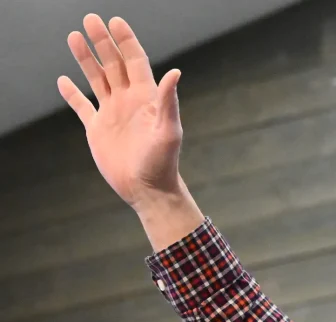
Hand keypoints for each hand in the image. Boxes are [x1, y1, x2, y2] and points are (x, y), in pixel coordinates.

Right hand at [57, 14, 183, 210]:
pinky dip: (72, 93)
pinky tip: (64, 80)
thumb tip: (174, 72)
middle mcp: (128, 101)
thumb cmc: (162, 163)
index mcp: (146, 98)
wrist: (147, 190)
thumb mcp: (168, 132)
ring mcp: (112, 113)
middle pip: (113, 64)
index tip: (115, 21)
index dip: (126, 41)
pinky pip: (81, 106)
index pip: (135, 61)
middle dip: (103, 41)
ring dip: (86, 59)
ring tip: (75, 37)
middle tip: (90, 19)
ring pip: (96, 78)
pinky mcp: (97, 129)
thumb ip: (168, 102)